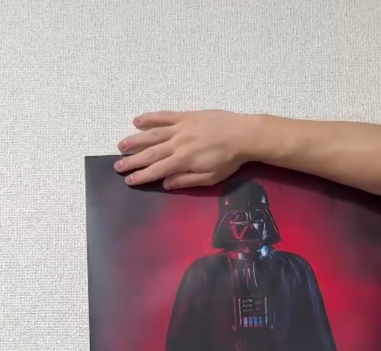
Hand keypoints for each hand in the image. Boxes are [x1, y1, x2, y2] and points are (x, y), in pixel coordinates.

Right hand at [115, 110, 256, 189]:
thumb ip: (186, 180)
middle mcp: (177, 143)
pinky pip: (163, 116)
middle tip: (118, 166)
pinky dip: (149, 118)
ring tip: (121, 145)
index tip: (128, 180)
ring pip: (152, 134)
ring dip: (134, 140)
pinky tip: (137, 121)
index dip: (141, 176)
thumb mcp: (210, 177)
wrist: (242, 134)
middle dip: (132, 161)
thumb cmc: (228, 160)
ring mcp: (180, 127)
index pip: (156, 170)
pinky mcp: (185, 116)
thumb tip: (165, 183)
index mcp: (183, 160)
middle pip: (149, 153)